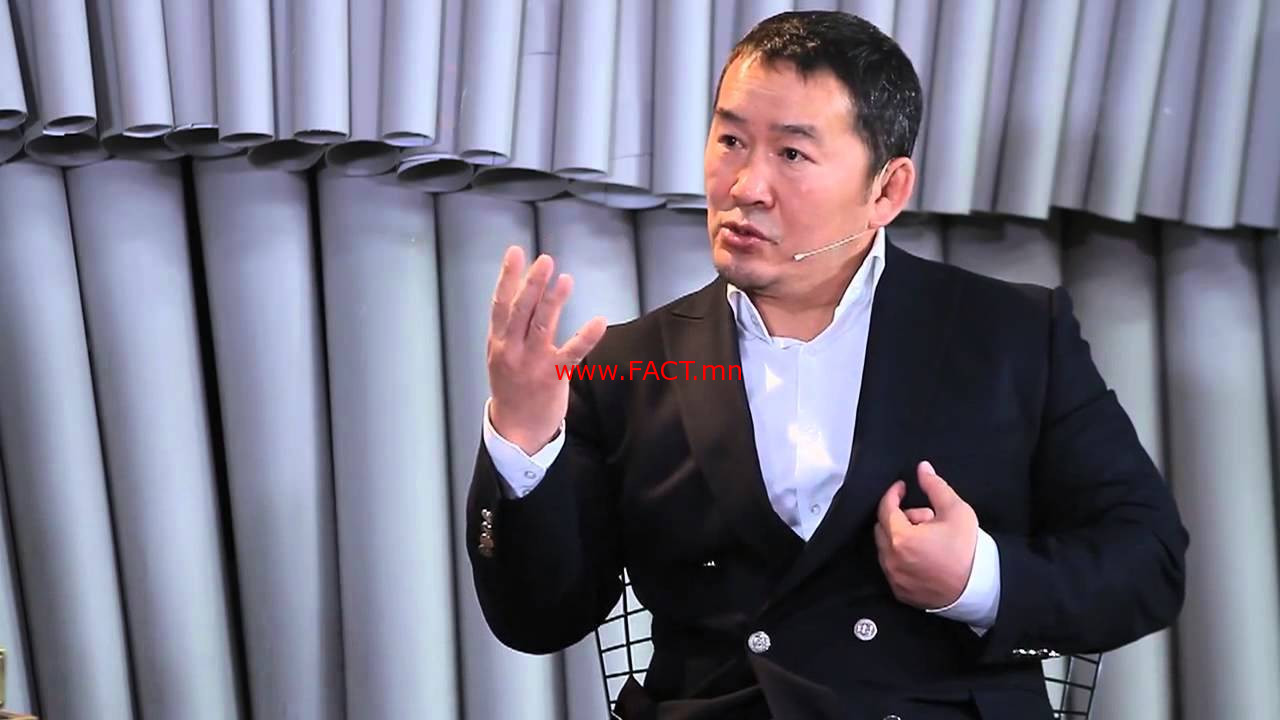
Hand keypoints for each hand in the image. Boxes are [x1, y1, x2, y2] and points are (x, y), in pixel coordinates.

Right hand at [487, 245, 606, 454]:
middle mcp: (512, 350)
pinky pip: (571, 354)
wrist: (515, 429)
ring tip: (565, 280)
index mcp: (498, 342)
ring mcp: (532, 364)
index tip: (515, 252)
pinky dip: (585, 337)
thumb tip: (525, 289)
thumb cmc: (511, 386)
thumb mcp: (501, 354)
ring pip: (542, 327)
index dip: (507, 277)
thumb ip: (511, 326)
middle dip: (532, 284)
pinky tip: (598, 321)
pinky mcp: (553, 377)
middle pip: (521, 311)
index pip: (500, 304)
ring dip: (554, 301)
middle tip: (544, 260)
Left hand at [874, 460, 978, 609]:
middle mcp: (891, 560)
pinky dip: (901, 557)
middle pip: (883, 527)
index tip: (901, 488)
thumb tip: (923, 469)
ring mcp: (894, 578)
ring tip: (928, 537)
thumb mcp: (956, 510)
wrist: (979, 587)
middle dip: (900, 516)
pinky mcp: (900, 591)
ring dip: (900, 537)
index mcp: (901, 538)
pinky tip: (923, 555)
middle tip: (926, 516)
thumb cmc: (968, 550)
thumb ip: (935, 486)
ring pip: (886, 548)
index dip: (893, 493)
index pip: (885, 508)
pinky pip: (892, 567)